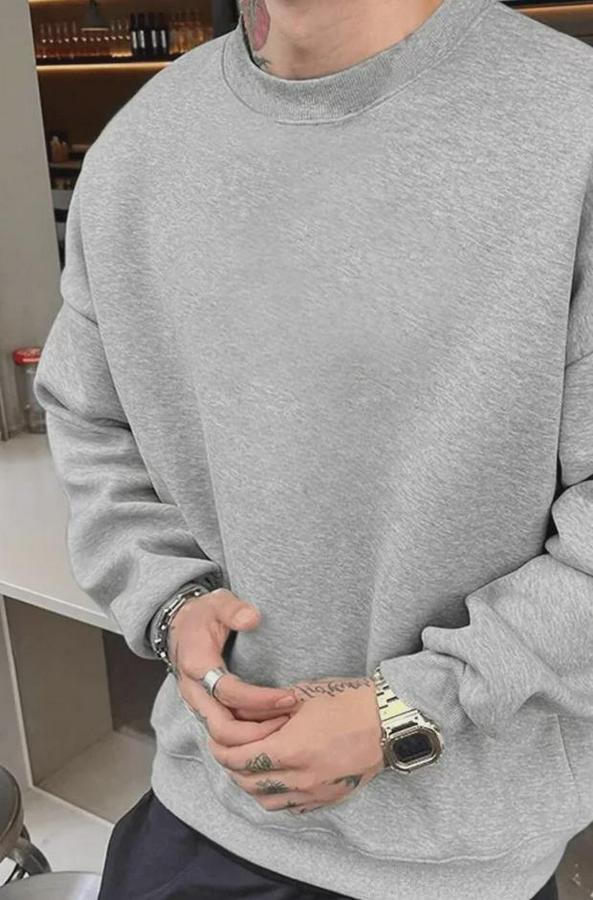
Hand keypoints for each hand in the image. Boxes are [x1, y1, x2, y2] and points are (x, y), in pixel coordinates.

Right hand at [168, 588, 297, 744]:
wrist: (179, 624)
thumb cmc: (202, 614)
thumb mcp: (217, 602)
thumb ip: (233, 609)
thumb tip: (252, 618)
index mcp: (196, 664)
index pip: (229, 692)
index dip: (260, 699)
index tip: (288, 696)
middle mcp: (193, 690)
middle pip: (222, 729)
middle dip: (258, 730)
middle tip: (289, 718)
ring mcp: (197, 703)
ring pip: (222, 737)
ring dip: (253, 736)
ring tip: (284, 723)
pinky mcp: (204, 709)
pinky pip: (224, 733)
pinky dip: (247, 735)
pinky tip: (270, 725)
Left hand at [207, 675, 385, 813]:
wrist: (389, 721)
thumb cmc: (348, 700)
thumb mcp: (302, 695)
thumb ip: (267, 709)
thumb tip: (239, 713)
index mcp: (290, 749)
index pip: (239, 760)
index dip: (222, 751)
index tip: (216, 740)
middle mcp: (300, 778)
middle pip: (248, 784)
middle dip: (232, 767)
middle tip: (228, 750)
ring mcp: (315, 792)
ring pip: (267, 800)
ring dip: (251, 785)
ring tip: (250, 764)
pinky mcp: (329, 798)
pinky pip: (291, 806)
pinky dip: (276, 795)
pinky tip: (277, 776)